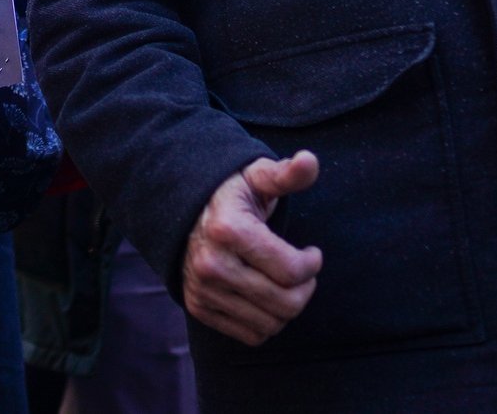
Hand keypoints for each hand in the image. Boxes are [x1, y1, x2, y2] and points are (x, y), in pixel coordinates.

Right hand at [182, 151, 322, 345]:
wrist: (184, 210)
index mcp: (229, 229)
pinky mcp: (199, 307)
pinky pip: (251, 335)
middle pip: (285, 303)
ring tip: (285, 282)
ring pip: (271, 324)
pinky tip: (266, 295)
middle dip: (306, 289)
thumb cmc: (231, 192)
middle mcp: (211, 264)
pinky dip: (267, 321)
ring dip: (288, 307)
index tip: (313, 253)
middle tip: (304, 271)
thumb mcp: (257, 176)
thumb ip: (287, 174)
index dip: (312, 264)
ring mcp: (203, 289)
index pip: (291, 271)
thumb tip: (310, 160)